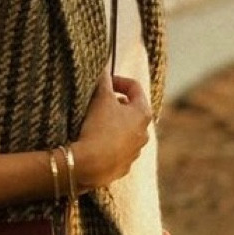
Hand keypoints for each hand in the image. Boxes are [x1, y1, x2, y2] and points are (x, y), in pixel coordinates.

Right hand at [73, 70, 151, 189]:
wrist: (89, 165)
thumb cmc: (98, 127)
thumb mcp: (100, 98)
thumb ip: (104, 80)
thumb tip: (104, 67)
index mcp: (143, 114)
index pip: (135, 87)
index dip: (118, 80)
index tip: (104, 82)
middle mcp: (144, 134)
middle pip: (132, 111)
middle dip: (116, 104)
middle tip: (99, 101)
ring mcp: (134, 153)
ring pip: (125, 133)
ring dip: (113, 125)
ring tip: (95, 123)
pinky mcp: (123, 168)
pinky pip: (117, 151)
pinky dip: (108, 144)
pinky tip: (94, 143)